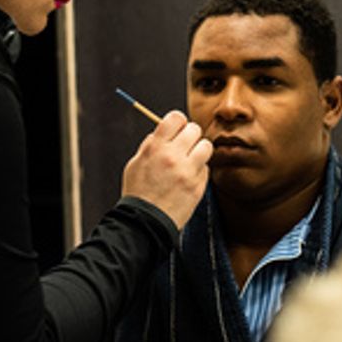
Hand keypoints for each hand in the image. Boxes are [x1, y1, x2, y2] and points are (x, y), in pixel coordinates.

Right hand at [122, 109, 212, 228]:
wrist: (145, 223)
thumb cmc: (138, 193)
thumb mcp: (135, 163)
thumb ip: (150, 145)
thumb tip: (164, 132)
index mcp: (156, 148)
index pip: (176, 118)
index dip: (178, 122)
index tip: (177, 129)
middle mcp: (174, 157)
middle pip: (194, 129)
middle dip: (190, 136)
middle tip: (185, 146)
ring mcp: (188, 172)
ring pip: (206, 147)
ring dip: (199, 151)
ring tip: (190, 161)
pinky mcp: (198, 186)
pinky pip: (206, 169)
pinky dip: (199, 171)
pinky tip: (188, 179)